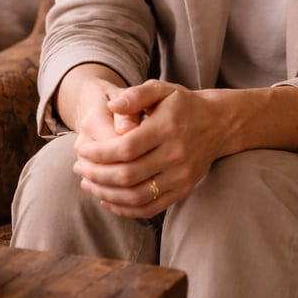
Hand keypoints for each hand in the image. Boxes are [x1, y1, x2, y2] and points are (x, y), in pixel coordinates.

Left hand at [73, 80, 221, 218]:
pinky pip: (150, 208)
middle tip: (79, 168)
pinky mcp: (184, 190)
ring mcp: (182, 176)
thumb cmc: (182, 104)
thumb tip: (111, 104)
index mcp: (168, 128)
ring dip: (106, 194)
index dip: (99, 154)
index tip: (82, 151)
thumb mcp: (161, 89)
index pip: (127, 148)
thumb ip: (135, 95)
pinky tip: (107, 199)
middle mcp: (177, 154)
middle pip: (129, 175)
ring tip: (88, 183)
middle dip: (97, 174)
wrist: (218, 123)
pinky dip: (125, 208)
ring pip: (137, 196)